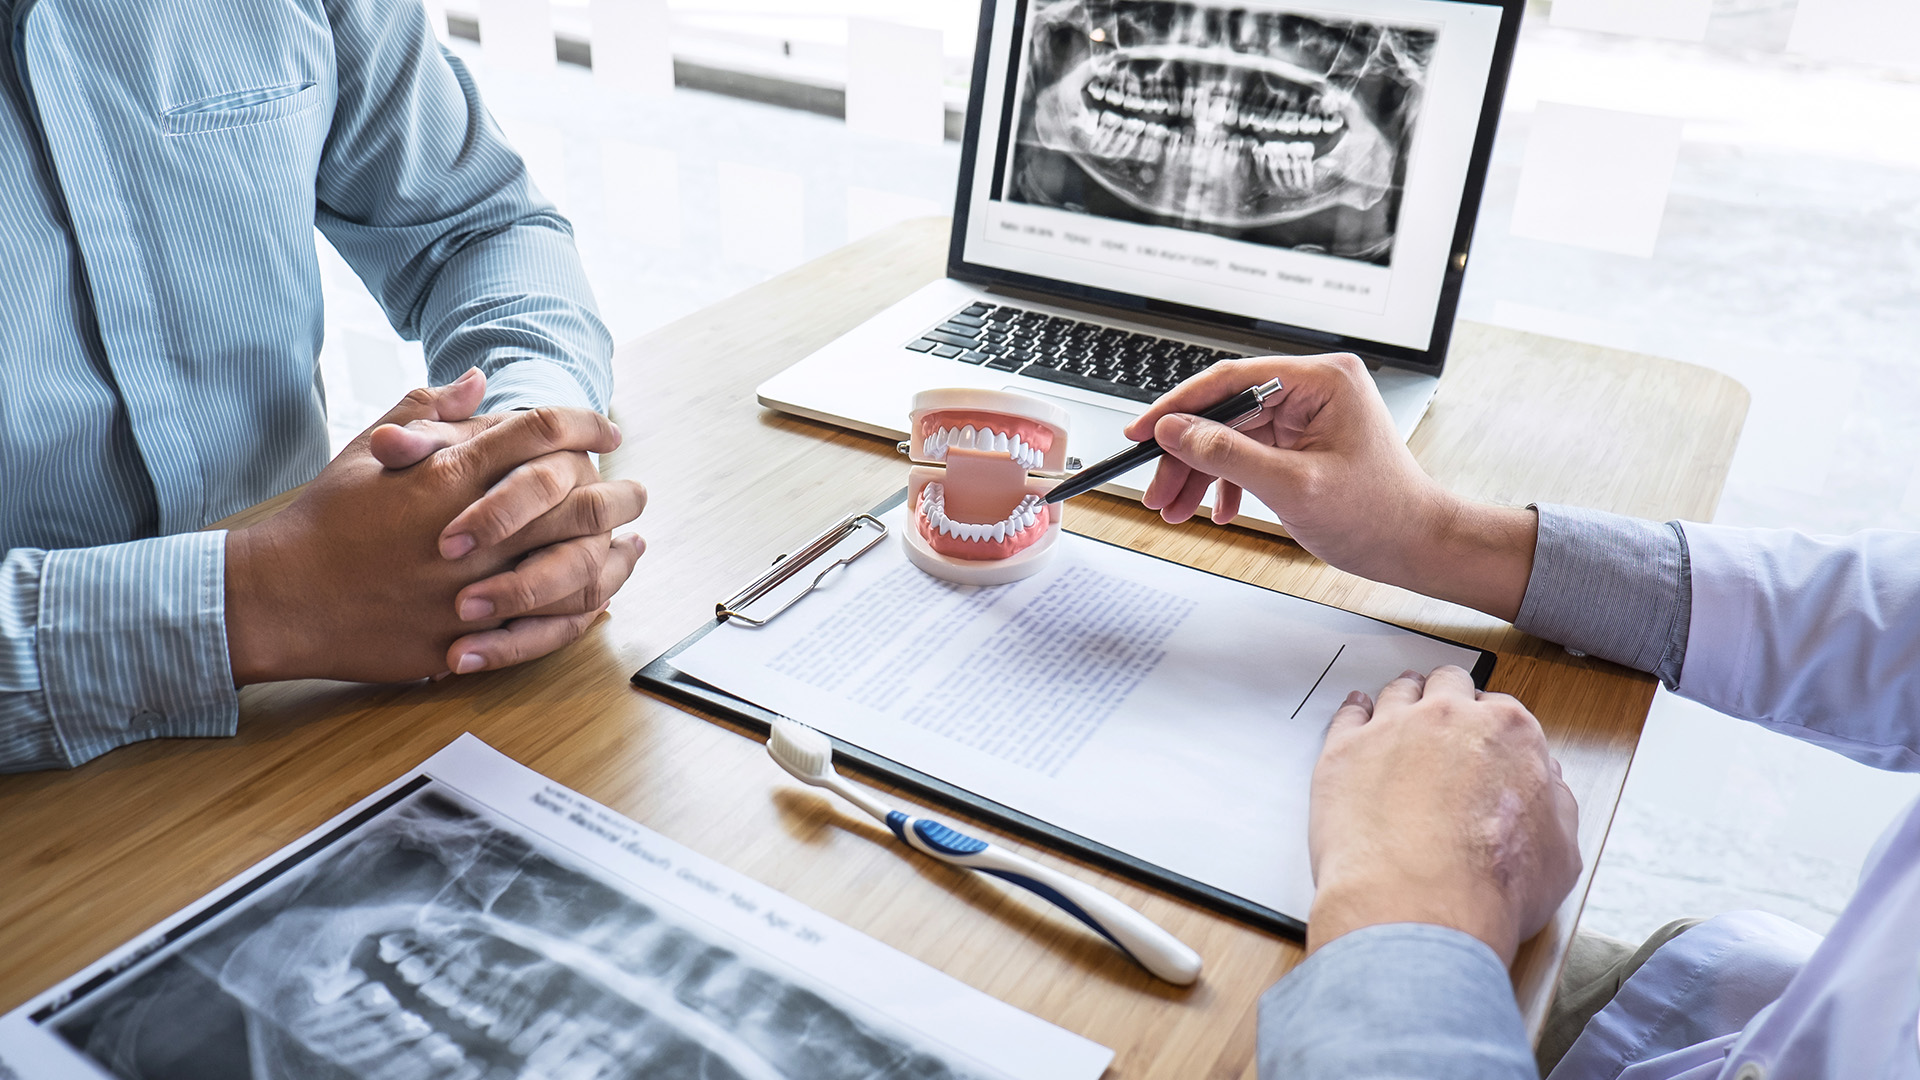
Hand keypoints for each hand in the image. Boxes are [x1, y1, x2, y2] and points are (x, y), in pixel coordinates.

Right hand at [225, 372, 641, 682]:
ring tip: (631, 544)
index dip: (584, 424)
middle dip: (618, 492)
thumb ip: (428, 410)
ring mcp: (470, 591)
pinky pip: (544, 630)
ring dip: (611, 556)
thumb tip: (478, 378)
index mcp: (448, 476)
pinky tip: (599, 600)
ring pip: (573, 570)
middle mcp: (470, 532)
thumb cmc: (323, 520)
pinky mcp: (464, 639)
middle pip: (576, 502)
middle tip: (636, 490)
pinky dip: (580, 614)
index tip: (607, 428)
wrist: (279, 597)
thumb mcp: (368, 450)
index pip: (540, 434)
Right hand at [1122, 354, 1536, 620]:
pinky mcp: (1304, 440)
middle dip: (1187, 454)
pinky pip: (1250, 451)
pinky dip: (1228, 481)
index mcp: (1322, 380)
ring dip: (1201, 473)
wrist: (1417, 547)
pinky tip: (1217, 509)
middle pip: (1226, 410)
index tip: (1142, 432)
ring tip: (1176, 509)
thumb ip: (1227, 454)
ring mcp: (1309, 415)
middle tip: (1156, 490)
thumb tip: (1175, 430)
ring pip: (1232, 435)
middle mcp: (1315, 389)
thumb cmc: (1379, 515)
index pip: (1232, 379)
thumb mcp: (1293, 487)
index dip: (1179, 407)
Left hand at [1304, 666, 1580, 964]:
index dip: (1491, 726)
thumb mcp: (1561, 853)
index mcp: (1508, 732)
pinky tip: (1357, 714)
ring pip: (1398, 692)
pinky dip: (1354, 711)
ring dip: (1403, 697)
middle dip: (1448, 697)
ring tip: (1401, 705)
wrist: (1420, 906)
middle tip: (1443, 715)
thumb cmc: (1489, 886)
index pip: (1501, 709)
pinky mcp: (1344, 750)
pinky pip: (1348, 714)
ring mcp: (1392, 729)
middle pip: (1448, 686)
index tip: (1483, 739)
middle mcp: (1449, 717)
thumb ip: (1557, 806)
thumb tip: (1549, 787)